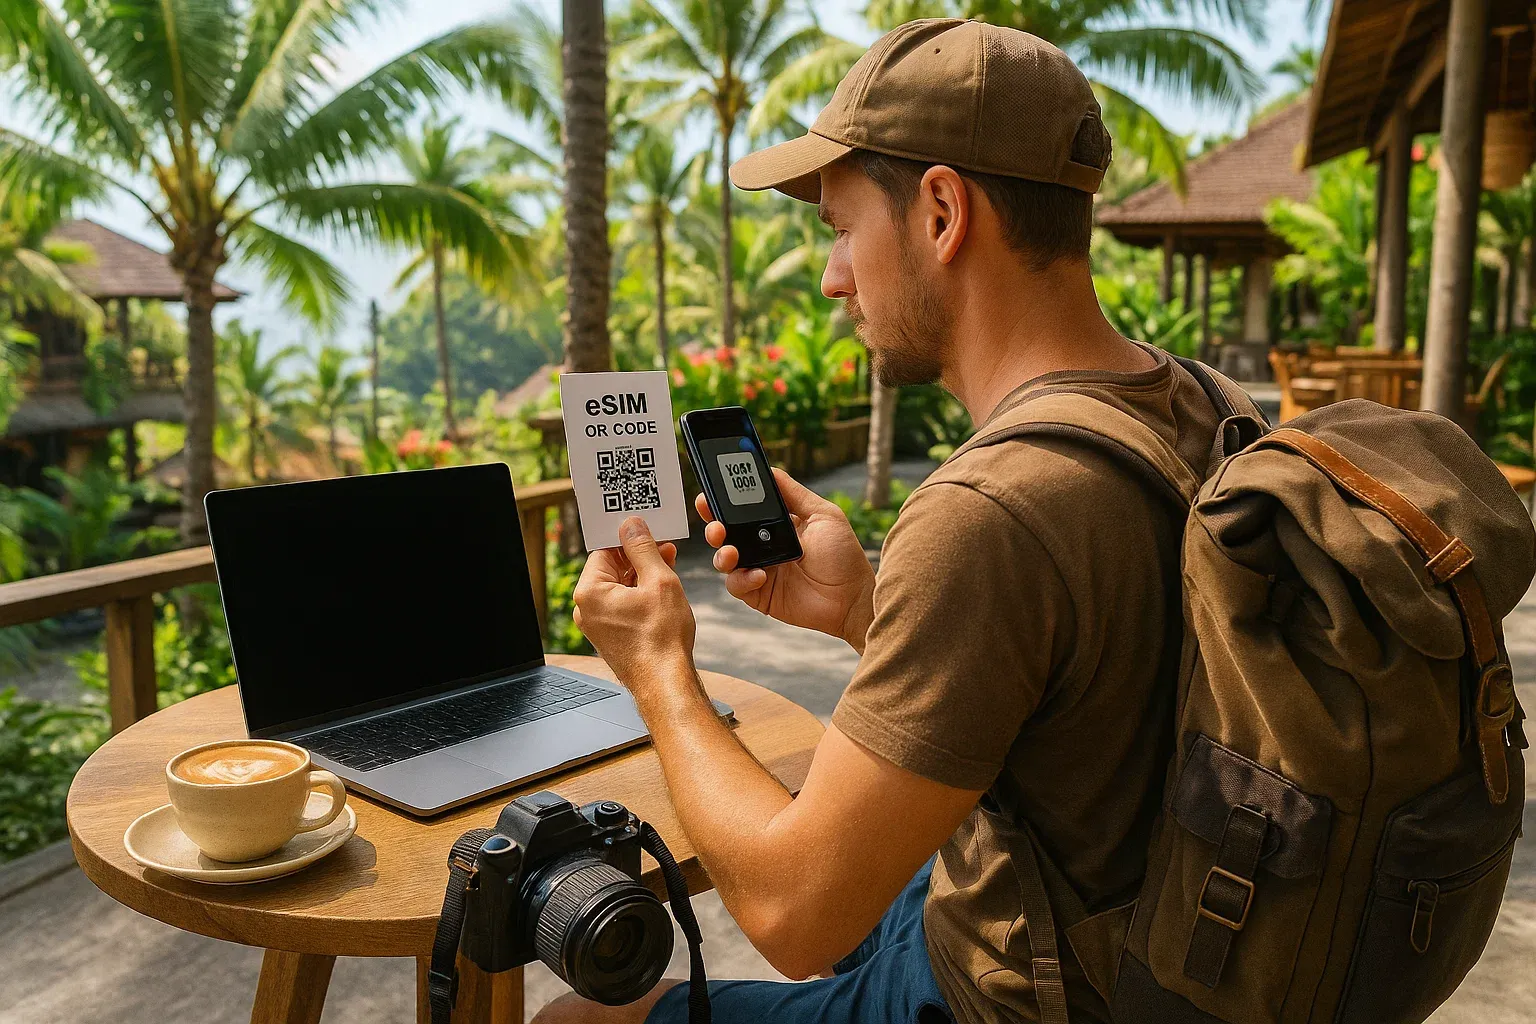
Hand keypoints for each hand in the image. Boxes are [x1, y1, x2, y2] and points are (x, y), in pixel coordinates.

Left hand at [572, 518, 693, 695]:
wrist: (666, 682)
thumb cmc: (661, 639)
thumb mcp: (658, 581)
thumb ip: (643, 548)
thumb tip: (631, 526)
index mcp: (590, 592)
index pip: (604, 550)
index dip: (628, 538)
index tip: (646, 529)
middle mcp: (587, 609)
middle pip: (611, 567)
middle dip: (638, 556)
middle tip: (664, 546)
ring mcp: (597, 625)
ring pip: (619, 586)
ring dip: (642, 575)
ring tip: (669, 567)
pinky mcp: (610, 635)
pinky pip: (622, 604)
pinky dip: (640, 594)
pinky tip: (662, 590)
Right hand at [698, 468, 875, 652]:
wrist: (852, 598)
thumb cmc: (843, 556)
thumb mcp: (823, 515)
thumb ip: (795, 494)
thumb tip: (770, 470)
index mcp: (774, 523)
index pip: (741, 508)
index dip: (723, 500)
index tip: (711, 490)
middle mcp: (761, 545)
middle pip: (725, 532)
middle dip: (713, 525)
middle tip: (716, 524)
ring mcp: (758, 570)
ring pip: (724, 559)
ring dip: (722, 553)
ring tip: (732, 551)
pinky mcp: (759, 594)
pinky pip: (737, 585)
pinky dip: (742, 579)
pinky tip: (760, 575)